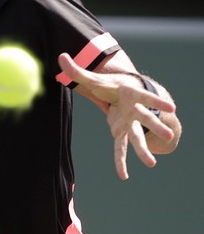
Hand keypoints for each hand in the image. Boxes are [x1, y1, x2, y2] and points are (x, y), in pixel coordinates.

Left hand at [58, 53, 175, 179]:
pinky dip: (120, 162)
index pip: (146, 97)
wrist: (120, 94)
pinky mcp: (121, 132)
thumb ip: (76, 70)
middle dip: (156, 126)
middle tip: (168, 135)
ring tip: (151, 164)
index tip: (172, 106)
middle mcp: (134, 110)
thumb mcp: (93, 78)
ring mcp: (130, 123)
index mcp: (131, 95)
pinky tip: (123, 176)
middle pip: (146, 119)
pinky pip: (121, 149)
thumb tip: (61, 57)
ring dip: (143, 150)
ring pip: (138, 137)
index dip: (157, 101)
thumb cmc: (109, 85)